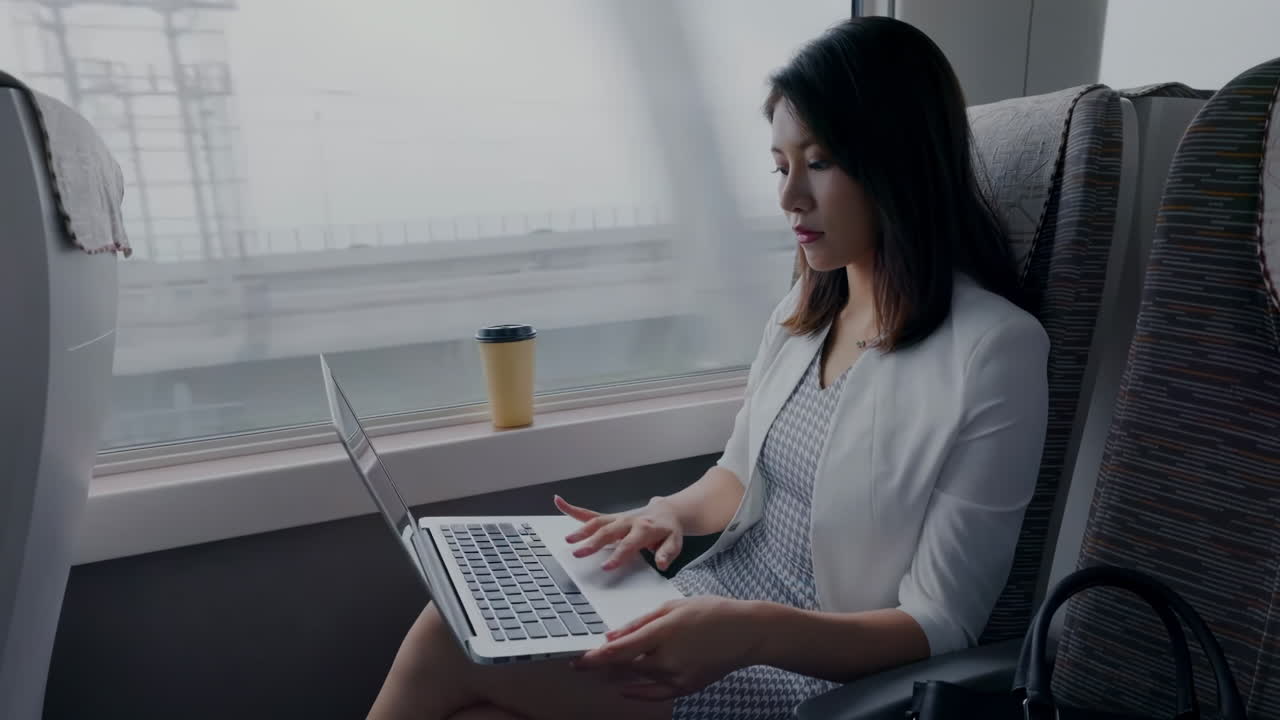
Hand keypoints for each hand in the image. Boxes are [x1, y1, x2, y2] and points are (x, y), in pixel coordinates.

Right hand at [554, 495, 684, 570]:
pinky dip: (574, 508)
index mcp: (644, 528)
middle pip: (608, 531)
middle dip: (592, 542)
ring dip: (581, 530)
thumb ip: (667, 553)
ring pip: (597, 521)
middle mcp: (628, 521)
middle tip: (578, 553)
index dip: (618, 555)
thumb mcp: (675, 542)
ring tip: (568, 540)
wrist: (668, 511)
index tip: (606, 567)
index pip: (629, 544)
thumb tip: (660, 564)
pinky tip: (559, 502)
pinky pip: (590, 513)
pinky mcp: (611, 517)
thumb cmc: (669, 529)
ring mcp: (618, 518)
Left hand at [573, 597, 761, 700]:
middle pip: (625, 667)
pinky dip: (637, 693)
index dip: (594, 658)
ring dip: (617, 677)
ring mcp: (678, 676)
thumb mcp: (672, 607)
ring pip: (638, 680)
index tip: (577, 660)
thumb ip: (639, 623)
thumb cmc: (711, 612)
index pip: (620, 651)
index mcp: (663, 632)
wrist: (746, 632)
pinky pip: (655, 695)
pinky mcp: (687, 687)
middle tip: (583, 664)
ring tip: (602, 672)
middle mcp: (668, 658)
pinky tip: (624, 689)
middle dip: (602, 666)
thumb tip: (611, 636)